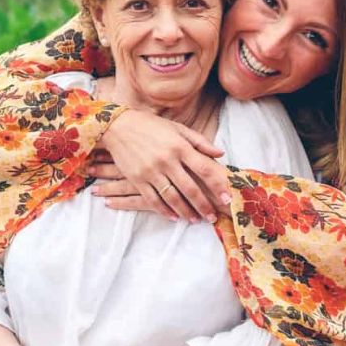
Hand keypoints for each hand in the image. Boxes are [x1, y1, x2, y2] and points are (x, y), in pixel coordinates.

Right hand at [96, 109, 231, 222]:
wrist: (119, 126)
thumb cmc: (151, 126)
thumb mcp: (177, 128)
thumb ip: (199, 142)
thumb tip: (220, 153)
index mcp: (180, 146)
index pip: (204, 169)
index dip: (217, 185)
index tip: (227, 198)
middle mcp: (167, 160)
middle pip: (190, 188)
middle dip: (203, 205)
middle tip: (212, 217)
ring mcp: (151, 171)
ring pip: (172, 197)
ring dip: (185, 211)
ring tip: (195, 220)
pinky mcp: (137, 179)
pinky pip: (153, 199)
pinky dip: (164, 210)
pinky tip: (174, 217)